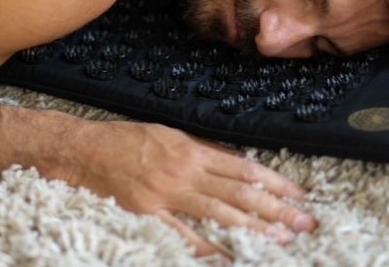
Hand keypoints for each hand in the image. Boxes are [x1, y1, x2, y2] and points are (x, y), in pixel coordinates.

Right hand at [68, 121, 316, 256]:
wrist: (83, 150)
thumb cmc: (124, 140)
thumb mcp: (167, 134)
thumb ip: (200, 151)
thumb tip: (235, 164)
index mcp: (190, 149)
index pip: (243, 166)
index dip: (274, 181)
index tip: (298, 194)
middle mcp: (184, 171)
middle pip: (239, 192)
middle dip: (276, 209)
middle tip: (305, 224)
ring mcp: (167, 194)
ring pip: (220, 213)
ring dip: (253, 228)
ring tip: (281, 241)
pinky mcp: (148, 214)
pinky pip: (184, 236)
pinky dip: (210, 250)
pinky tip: (231, 259)